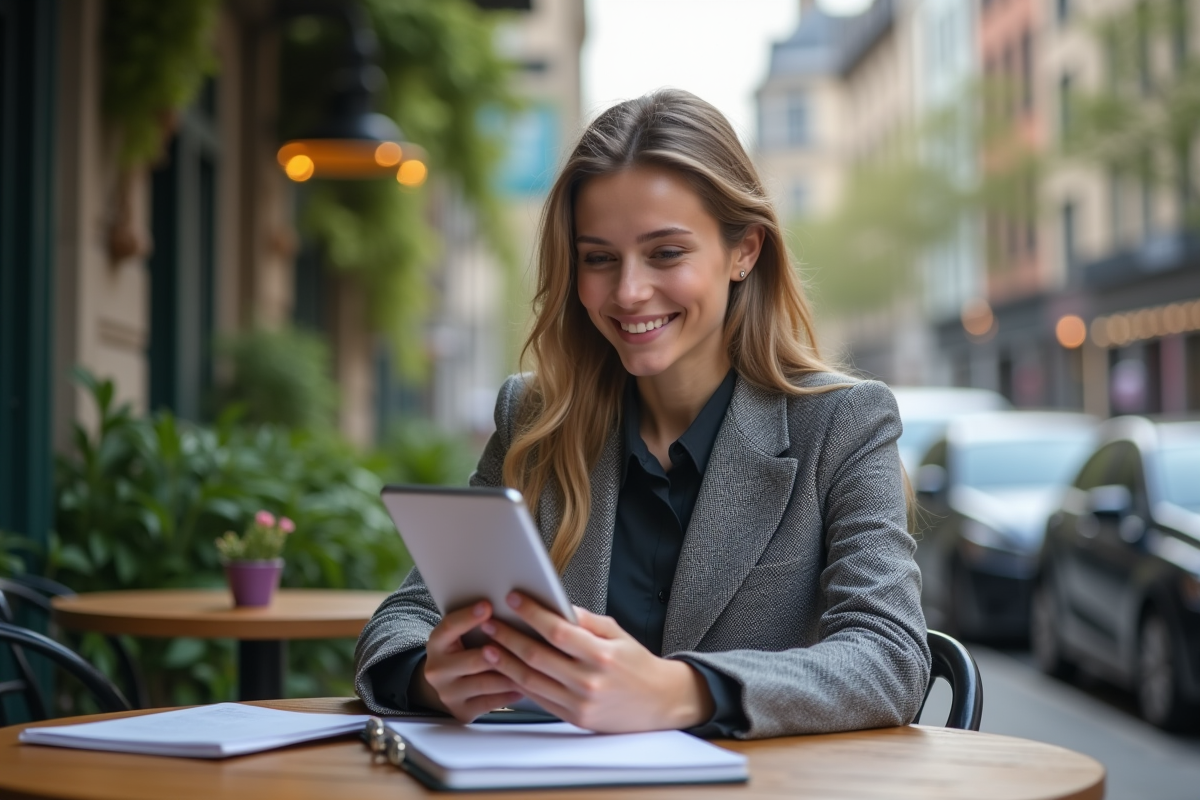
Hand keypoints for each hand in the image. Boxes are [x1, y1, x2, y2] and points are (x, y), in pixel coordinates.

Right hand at [413, 600, 523, 721]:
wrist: (446, 685)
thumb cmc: (462, 651)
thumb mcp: (460, 635)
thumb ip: (479, 625)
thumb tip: (511, 609)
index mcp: (436, 643)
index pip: (450, 627)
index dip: (468, 617)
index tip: (488, 606)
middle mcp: (437, 670)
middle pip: (475, 659)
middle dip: (502, 651)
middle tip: (526, 642)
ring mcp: (448, 693)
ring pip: (487, 683)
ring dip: (512, 674)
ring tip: (535, 665)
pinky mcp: (462, 711)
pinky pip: (492, 702)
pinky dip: (511, 693)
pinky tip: (527, 685)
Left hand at [478, 592, 714, 732]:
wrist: (660, 703)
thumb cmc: (638, 665)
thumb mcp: (618, 634)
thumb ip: (586, 621)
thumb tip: (556, 607)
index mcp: (602, 655)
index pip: (557, 631)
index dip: (532, 614)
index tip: (513, 600)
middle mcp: (589, 681)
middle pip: (537, 656)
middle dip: (509, 637)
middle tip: (490, 623)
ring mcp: (580, 703)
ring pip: (532, 680)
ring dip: (505, 662)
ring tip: (488, 647)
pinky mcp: (574, 719)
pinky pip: (539, 699)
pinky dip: (519, 684)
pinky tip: (507, 670)